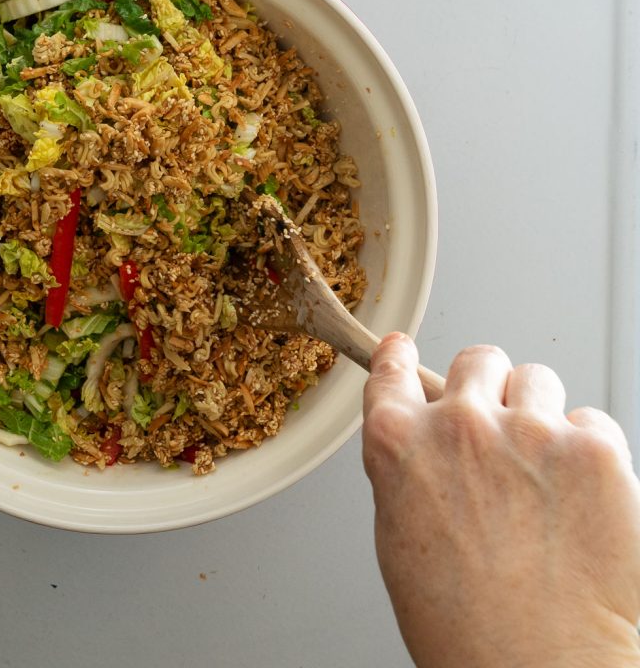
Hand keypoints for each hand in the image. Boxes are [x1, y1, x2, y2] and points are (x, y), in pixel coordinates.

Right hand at [363, 333, 639, 667]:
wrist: (535, 667)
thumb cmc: (462, 623)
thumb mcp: (399, 535)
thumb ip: (409, 470)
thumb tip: (426, 443)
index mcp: (399, 444)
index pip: (392, 370)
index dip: (400, 358)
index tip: (403, 351)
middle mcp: (460, 425)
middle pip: (478, 359)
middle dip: (488, 389)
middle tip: (501, 431)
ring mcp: (530, 431)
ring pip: (538, 381)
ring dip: (540, 414)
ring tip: (544, 472)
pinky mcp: (595, 450)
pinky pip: (592, 420)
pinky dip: (589, 450)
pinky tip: (579, 497)